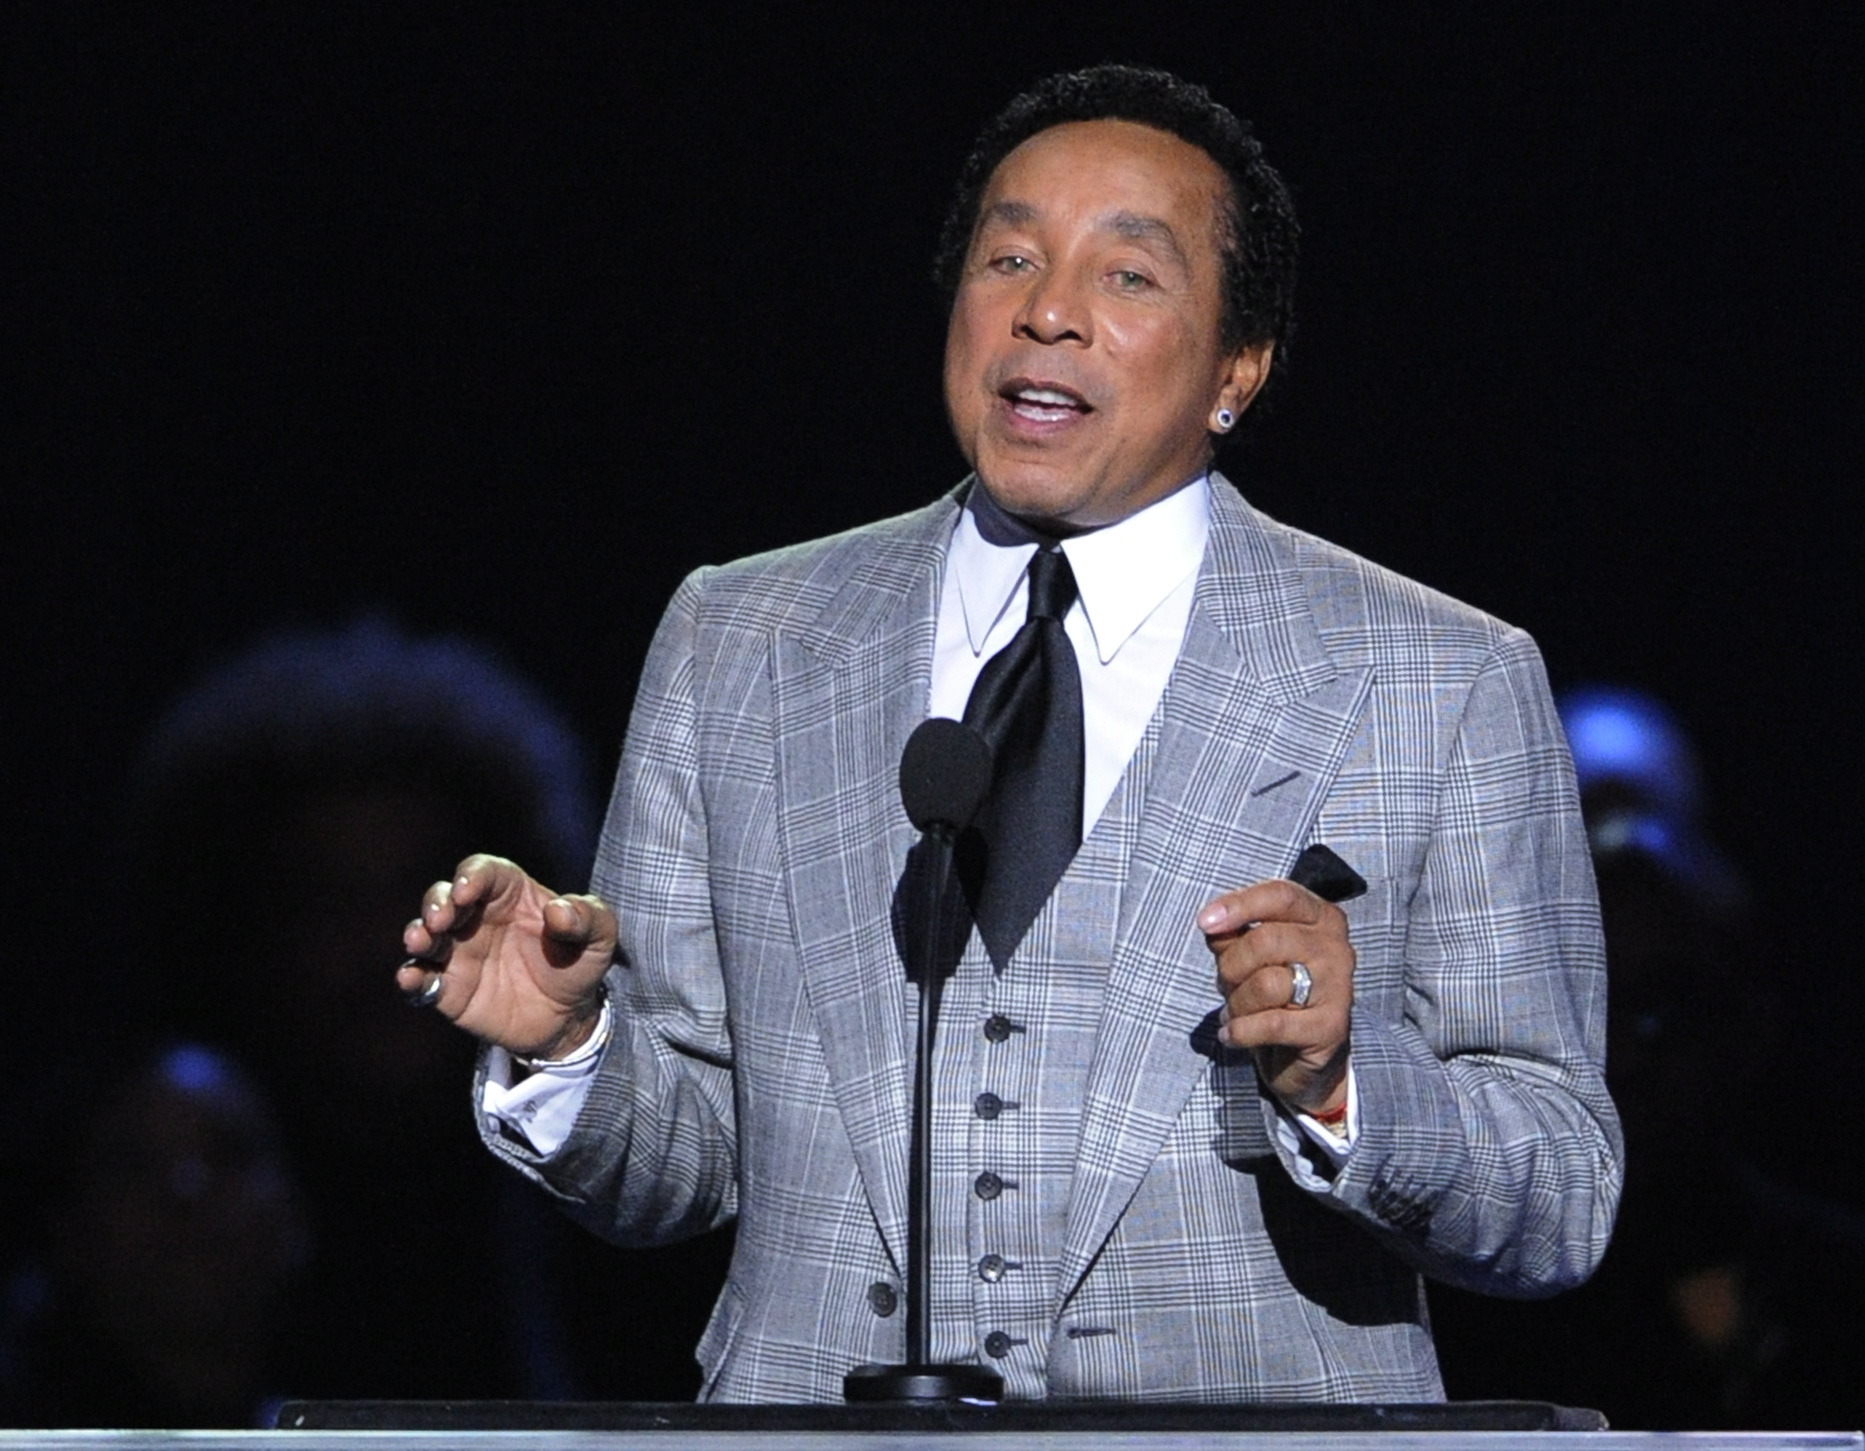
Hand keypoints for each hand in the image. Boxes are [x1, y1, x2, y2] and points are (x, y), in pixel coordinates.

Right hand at [397, 853, 614, 1058]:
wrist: (569, 1017)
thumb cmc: (580, 963)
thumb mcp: (600, 937)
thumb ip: (587, 917)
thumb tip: (559, 911)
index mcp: (510, 894)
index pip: (483, 872)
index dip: (471, 876)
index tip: (467, 890)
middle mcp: (477, 917)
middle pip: (444, 897)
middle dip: (436, 902)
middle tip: (440, 918)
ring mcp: (458, 953)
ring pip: (425, 935)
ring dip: (417, 934)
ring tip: (420, 941)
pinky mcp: (448, 989)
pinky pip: (422, 981)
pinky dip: (410, 979)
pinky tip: (410, 979)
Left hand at [1199, 878, 1353, 1115]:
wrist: (1300, 1055)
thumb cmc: (1272, 992)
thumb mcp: (1251, 954)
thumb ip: (1234, 934)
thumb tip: (1212, 924)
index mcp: (1321, 918)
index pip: (1280, 895)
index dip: (1239, 904)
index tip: (1204, 922)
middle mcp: (1336, 947)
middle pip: (1265, 940)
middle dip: (1231, 965)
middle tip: (1226, 984)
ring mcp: (1338, 988)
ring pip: (1266, 984)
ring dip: (1236, 1003)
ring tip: (1235, 1012)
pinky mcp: (1330, 1028)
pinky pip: (1271, 1024)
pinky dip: (1240, 1031)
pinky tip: (1231, 1034)